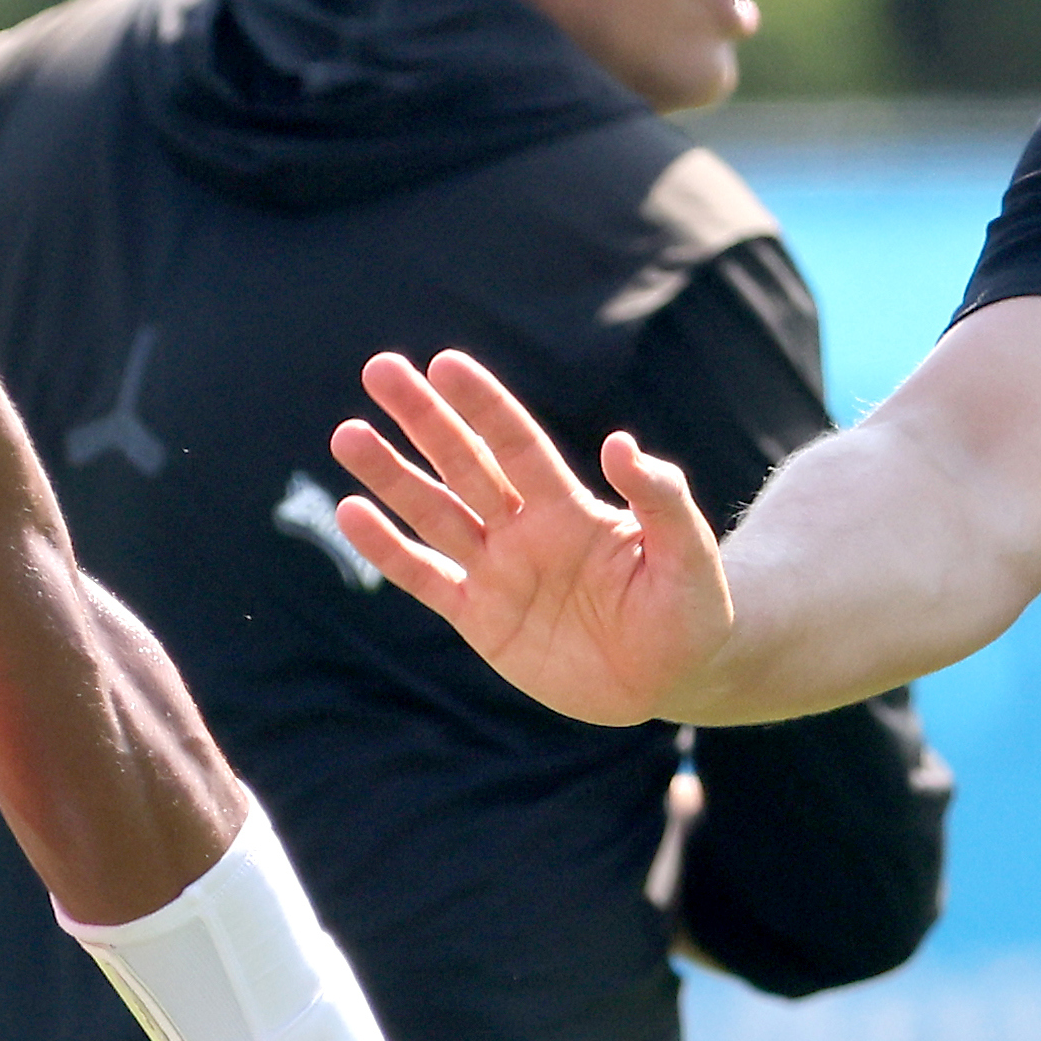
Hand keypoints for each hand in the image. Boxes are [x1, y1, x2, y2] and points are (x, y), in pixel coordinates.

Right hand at [331, 350, 734, 727]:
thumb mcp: (690, 555)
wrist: (674, 677)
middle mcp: (526, 530)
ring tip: (347, 434)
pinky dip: (388, 549)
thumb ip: (662, 501)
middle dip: (423, 418)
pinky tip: (352, 513)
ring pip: (434, 513)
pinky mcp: (481, 619)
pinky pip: (426, 578)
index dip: (482, 405)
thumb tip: (622, 444)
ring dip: (392, 476)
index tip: (445, 364)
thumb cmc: (693, 610)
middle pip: (464, 464)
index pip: (516, 445)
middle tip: (380, 369)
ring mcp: (499, 572)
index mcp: (571, 509)